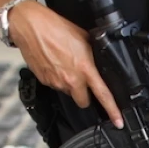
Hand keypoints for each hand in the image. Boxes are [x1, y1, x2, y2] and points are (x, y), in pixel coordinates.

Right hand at [9, 1, 123, 127]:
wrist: (30, 26)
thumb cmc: (55, 27)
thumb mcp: (83, 38)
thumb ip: (92, 54)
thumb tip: (96, 61)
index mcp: (85, 68)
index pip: (103, 95)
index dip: (112, 111)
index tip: (118, 121)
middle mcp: (71, 79)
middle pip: (83, 102)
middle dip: (85, 95)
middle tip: (82, 82)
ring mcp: (57, 82)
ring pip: (68, 93)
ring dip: (69, 84)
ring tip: (65, 65)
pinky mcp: (45, 81)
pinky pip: (55, 86)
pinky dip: (57, 78)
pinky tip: (54, 64)